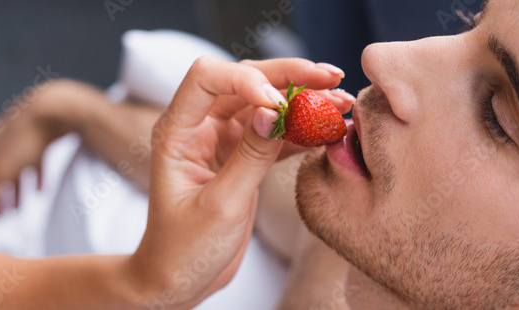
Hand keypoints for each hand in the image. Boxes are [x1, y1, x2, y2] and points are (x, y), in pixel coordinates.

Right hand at [0, 79, 101, 214]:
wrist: (58, 109)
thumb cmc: (26, 137)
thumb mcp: (3, 168)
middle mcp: (2, 141)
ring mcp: (24, 138)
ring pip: (16, 170)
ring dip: (15, 192)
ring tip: (18, 211)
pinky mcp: (45, 137)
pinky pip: (38, 161)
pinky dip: (38, 178)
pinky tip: (43, 192)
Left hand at [127, 57, 348, 308]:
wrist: (179, 280)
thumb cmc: (184, 249)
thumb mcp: (221, 205)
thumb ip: (250, 156)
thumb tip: (275, 113)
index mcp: (177, 131)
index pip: (207, 78)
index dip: (246, 79)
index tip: (280, 101)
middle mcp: (199, 126)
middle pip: (245, 81)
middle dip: (288, 76)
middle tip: (330, 77)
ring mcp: (222, 139)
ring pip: (267, 104)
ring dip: (304, 100)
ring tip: (341, 102)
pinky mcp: (243, 156)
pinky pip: (277, 132)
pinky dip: (304, 129)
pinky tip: (331, 128)